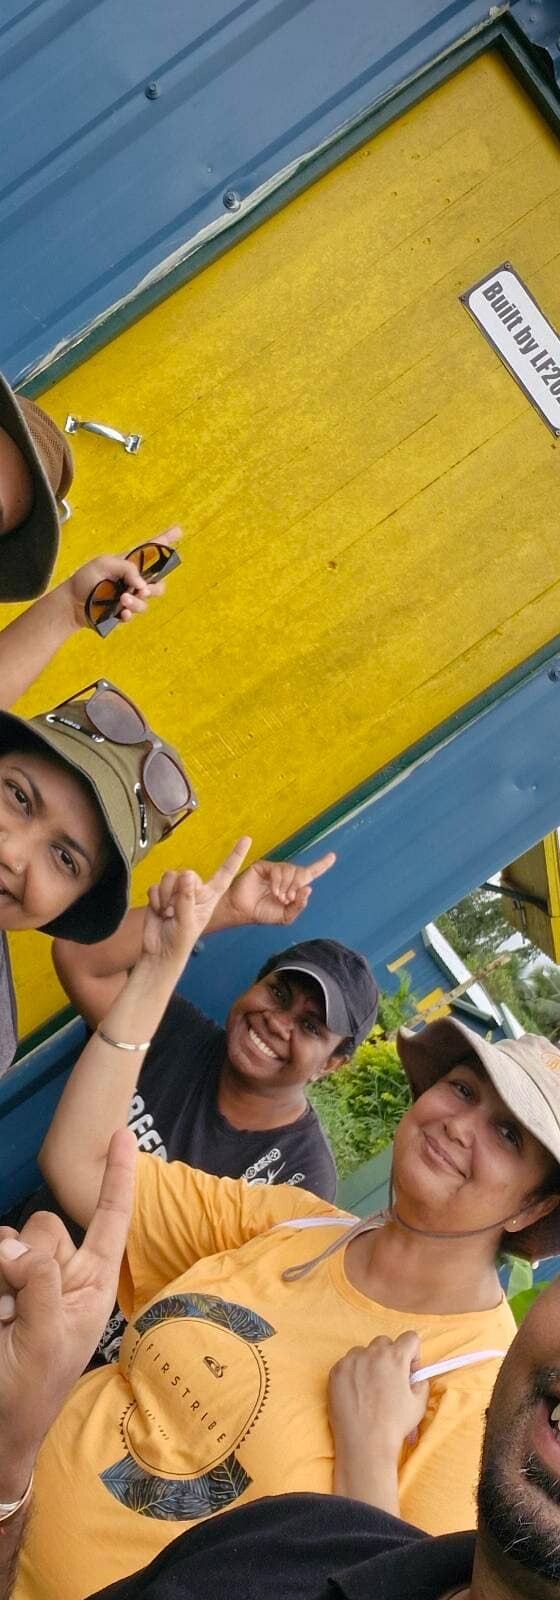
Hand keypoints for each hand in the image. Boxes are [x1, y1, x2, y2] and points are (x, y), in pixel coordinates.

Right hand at [0, 1130, 135, 1492]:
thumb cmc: (30, 1390)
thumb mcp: (49, 1335)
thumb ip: (41, 1281)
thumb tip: (12, 1243)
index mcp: (91, 1285)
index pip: (109, 1220)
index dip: (116, 1176)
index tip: (122, 1134)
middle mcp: (61, 1274)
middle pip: (46, 1226)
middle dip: (31, 1256)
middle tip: (20, 1312)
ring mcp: (24, 1279)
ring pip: (13, 1238)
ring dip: (4, 1274)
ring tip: (4, 1321)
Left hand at [61, 525, 181, 628]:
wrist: (72, 604)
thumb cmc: (86, 579)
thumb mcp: (103, 564)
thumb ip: (126, 568)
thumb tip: (143, 584)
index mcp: (129, 562)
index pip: (150, 549)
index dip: (165, 539)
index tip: (178, 530)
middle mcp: (133, 580)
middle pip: (158, 582)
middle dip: (155, 587)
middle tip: (142, 589)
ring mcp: (130, 597)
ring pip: (147, 600)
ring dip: (138, 601)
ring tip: (123, 599)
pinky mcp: (123, 612)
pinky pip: (134, 615)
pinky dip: (128, 614)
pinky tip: (121, 613)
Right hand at [142, 838, 251, 969]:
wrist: (160, 951)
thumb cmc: (180, 940)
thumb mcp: (187, 921)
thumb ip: (187, 898)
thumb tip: (185, 874)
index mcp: (210, 896)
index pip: (226, 872)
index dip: (235, 855)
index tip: (247, 839)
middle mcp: (195, 890)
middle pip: (185, 874)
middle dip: (177, 892)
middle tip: (175, 912)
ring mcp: (177, 891)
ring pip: (169, 877)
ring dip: (165, 897)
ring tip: (167, 913)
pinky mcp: (161, 893)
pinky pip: (155, 886)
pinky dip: (155, 901)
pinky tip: (158, 912)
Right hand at [222, 850, 335, 927]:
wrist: (243, 911)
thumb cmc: (262, 913)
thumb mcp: (285, 916)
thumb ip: (298, 905)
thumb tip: (308, 889)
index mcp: (292, 885)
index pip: (310, 873)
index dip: (322, 864)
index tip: (332, 856)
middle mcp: (285, 875)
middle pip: (302, 873)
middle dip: (298, 886)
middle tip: (288, 898)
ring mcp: (275, 870)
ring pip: (292, 871)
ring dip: (288, 886)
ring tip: (279, 897)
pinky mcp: (264, 866)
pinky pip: (279, 870)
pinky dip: (278, 882)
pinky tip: (274, 892)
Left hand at [328, 1332, 428, 1465]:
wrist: (364, 1444)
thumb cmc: (394, 1425)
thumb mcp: (419, 1404)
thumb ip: (420, 1383)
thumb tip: (415, 1376)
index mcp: (395, 1357)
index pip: (410, 1337)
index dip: (413, 1353)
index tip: (409, 1370)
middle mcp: (372, 1353)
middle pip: (384, 1342)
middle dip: (390, 1356)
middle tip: (389, 1380)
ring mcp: (351, 1361)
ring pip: (363, 1351)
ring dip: (369, 1362)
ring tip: (370, 1387)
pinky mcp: (335, 1372)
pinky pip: (347, 1363)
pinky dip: (352, 1372)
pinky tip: (356, 1392)